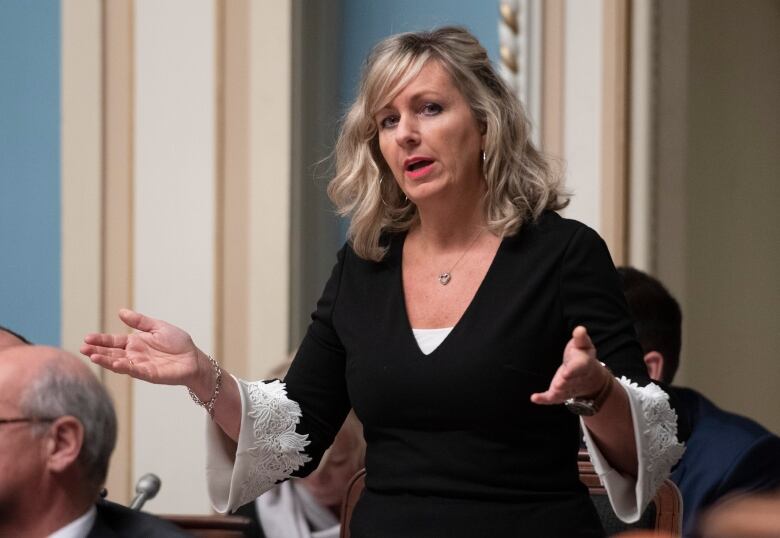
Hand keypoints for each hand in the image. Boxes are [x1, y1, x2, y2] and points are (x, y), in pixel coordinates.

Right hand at [81, 308, 206, 389]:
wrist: (194, 358)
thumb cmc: (178, 343)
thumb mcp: (158, 327)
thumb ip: (140, 321)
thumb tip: (121, 312)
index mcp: (135, 342)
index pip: (113, 341)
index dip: (101, 340)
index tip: (87, 338)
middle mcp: (134, 355)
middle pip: (112, 353)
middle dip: (97, 351)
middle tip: (83, 348)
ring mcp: (140, 365)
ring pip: (119, 363)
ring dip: (106, 360)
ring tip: (92, 356)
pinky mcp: (149, 374)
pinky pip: (135, 371)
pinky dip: (124, 367)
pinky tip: (114, 363)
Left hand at [531, 326, 607, 404]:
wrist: (589, 379)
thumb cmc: (582, 356)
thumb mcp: (583, 345)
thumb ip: (581, 338)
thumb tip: (580, 329)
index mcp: (583, 365)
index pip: (579, 367)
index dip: (573, 370)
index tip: (567, 372)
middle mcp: (576, 379)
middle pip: (571, 381)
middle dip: (565, 382)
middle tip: (559, 384)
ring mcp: (568, 388)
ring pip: (563, 392)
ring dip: (557, 392)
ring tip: (553, 390)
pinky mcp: (559, 394)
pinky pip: (552, 399)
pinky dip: (543, 399)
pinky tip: (534, 398)